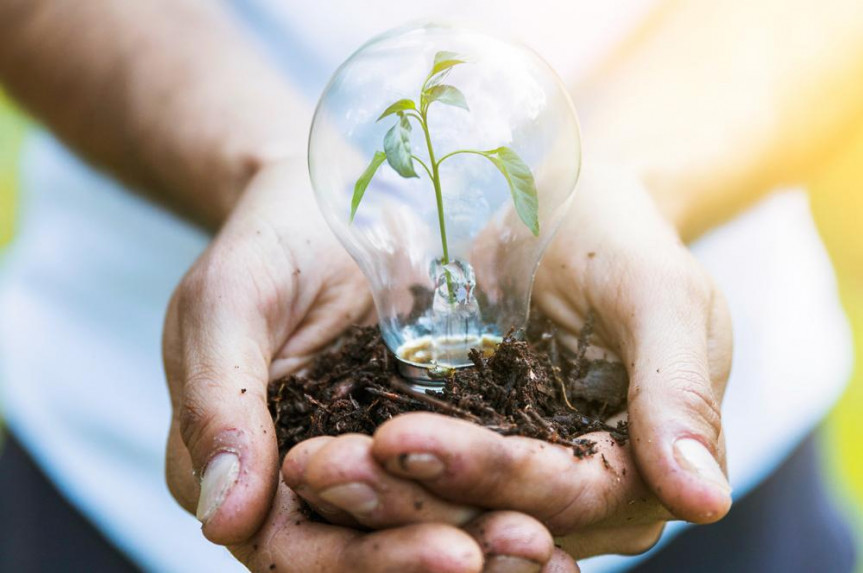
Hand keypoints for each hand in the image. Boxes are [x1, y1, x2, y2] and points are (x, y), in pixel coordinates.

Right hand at [161, 159, 577, 571]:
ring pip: (429, 526)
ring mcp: (379, 461)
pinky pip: (470, 480)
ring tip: (555, 544)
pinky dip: (513, 500)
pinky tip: (564, 510)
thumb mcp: (231, 302)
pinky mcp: (434, 433)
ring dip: (491, 542)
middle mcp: (312, 484)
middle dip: (451, 554)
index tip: (453, 551)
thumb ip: (219, 402)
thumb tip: (224, 520)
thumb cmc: (272, 239)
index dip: (373, 561)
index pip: (301, 550)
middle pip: (373, 552)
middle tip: (530, 545)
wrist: (336, 192)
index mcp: (250, 469)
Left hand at [286, 163, 731, 559]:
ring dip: (374, 502)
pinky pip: (414, 483)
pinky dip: (367, 480)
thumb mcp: (658, 293)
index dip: (489, 475)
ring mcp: (513, 476)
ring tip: (309, 466)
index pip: (566, 497)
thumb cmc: (617, 237)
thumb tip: (705, 502)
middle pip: (496, 520)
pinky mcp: (462, 451)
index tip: (403, 440)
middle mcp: (573, 491)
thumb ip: (680, 390)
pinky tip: (312, 461)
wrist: (559, 203)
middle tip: (324, 466)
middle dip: (411, 500)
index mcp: (635, 467)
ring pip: (446, 514)